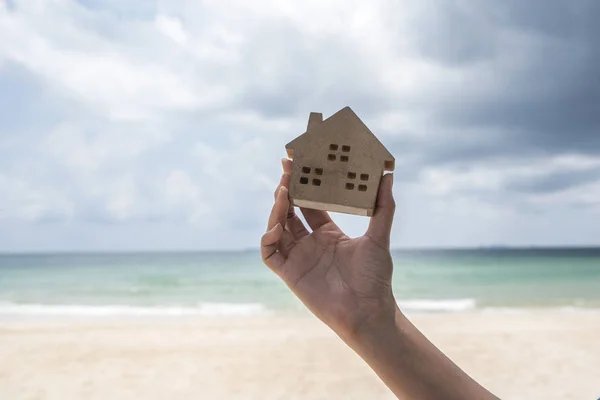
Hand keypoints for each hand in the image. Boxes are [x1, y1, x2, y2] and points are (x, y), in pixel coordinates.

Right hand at [261, 159, 396, 339]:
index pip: (310, 204)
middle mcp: (311, 243)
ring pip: (277, 227)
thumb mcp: (379, 237)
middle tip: (286, 168)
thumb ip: (383, 207)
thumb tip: (389, 176)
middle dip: (286, 190)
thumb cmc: (375, 278)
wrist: (367, 312)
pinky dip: (268, 238)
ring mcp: (298, 257)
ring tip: (283, 193)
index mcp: (329, 233)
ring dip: (277, 209)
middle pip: (291, 211)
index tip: (300, 163)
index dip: (304, 185)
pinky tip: (278, 227)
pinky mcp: (289, 273)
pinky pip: (269, 253)